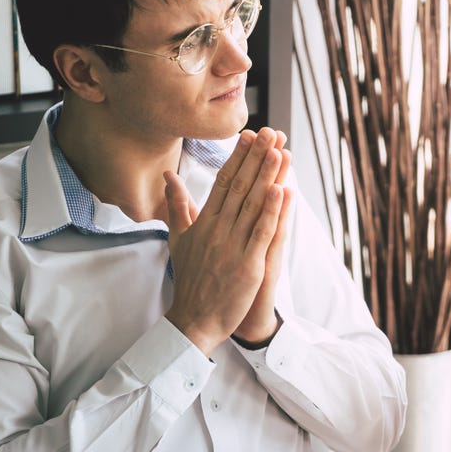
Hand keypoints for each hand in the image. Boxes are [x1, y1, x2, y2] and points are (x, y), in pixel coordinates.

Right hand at [163, 127, 288, 353]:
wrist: (194, 320)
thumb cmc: (191, 280)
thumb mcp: (179, 239)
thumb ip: (178, 206)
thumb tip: (169, 176)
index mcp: (204, 222)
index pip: (223, 181)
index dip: (238, 157)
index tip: (250, 134)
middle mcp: (217, 229)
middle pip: (239, 186)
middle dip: (256, 157)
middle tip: (271, 132)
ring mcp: (232, 246)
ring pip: (252, 204)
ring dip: (267, 176)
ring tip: (279, 150)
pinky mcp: (248, 264)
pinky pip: (262, 232)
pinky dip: (272, 211)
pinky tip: (281, 190)